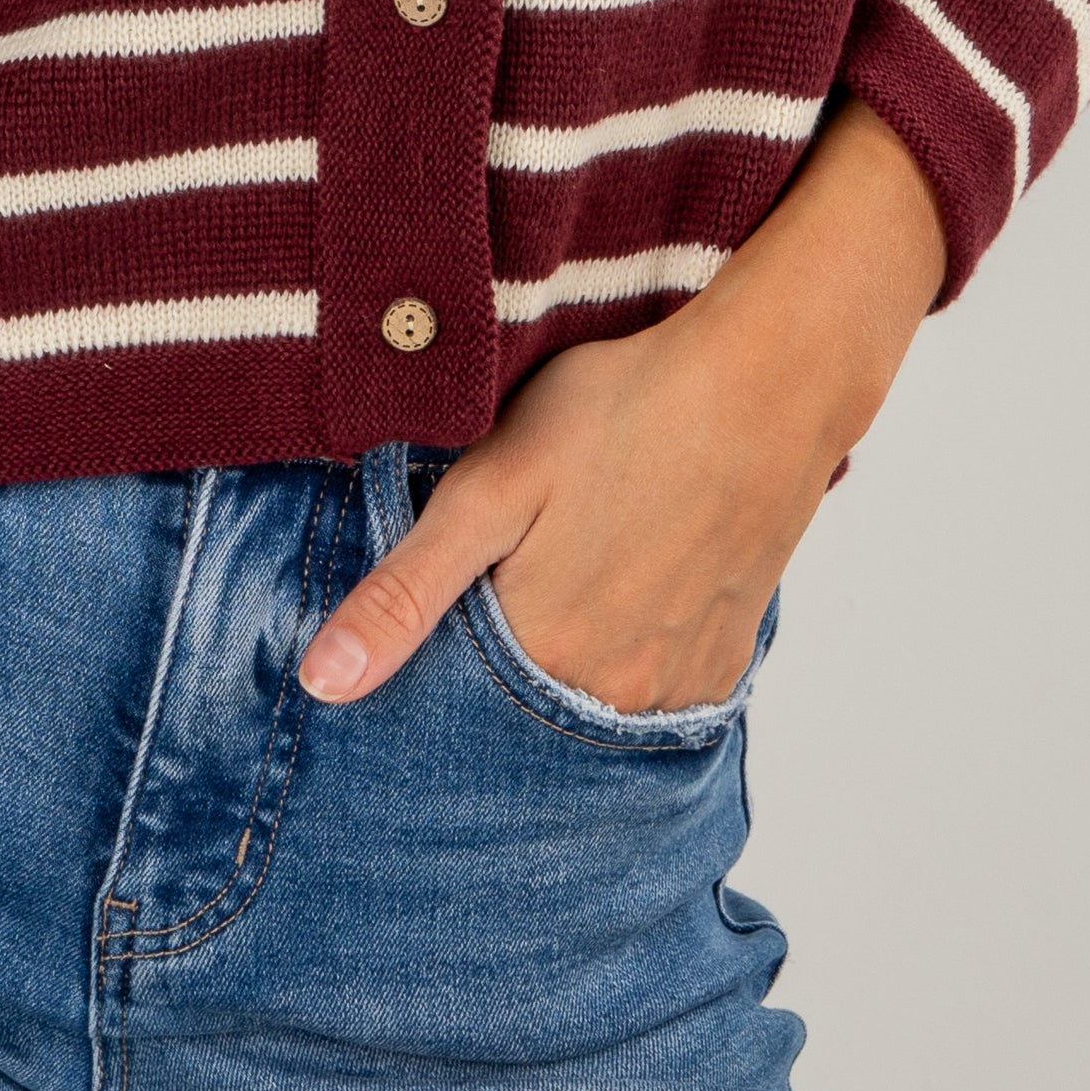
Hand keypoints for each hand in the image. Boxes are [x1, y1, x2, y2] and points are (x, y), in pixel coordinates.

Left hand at [297, 99, 947, 710]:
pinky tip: (625, 578)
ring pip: (589, 698)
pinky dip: (627, 651)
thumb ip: (405, 592)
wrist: (768, 385)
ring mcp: (679, 685)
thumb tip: (322, 685)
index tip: (439, 589)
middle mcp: (615, 697)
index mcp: (543, 660)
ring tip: (571, 558)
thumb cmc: (619, 416)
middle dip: (495, 655)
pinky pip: (654, 687)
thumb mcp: (489, 488)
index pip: (451, 701)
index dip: (431, 649)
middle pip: (522, 706)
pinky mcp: (726, 659)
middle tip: (514, 554)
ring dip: (564, 655)